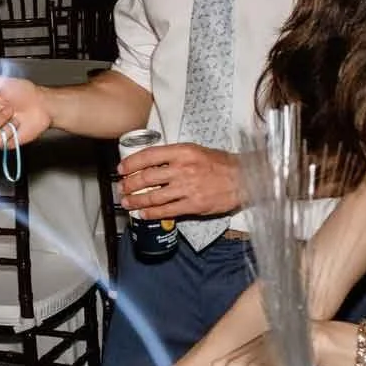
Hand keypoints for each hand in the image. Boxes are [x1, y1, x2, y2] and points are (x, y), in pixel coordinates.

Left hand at [119, 143, 241, 221]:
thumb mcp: (196, 151)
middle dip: (130, 184)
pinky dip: (152, 213)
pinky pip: (167, 210)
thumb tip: (151, 164)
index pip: (149, 156)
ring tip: (127, 203)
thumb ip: (175, 157)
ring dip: (136, 201)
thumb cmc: (221, 164)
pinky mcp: (194, 205)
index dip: (131, 163)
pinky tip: (143, 214)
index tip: (121, 169)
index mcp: (183, 152)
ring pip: (154, 196)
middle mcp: (183, 168)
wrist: (244, 179)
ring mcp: (188, 188)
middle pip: (147, 177)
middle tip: (122, 188)